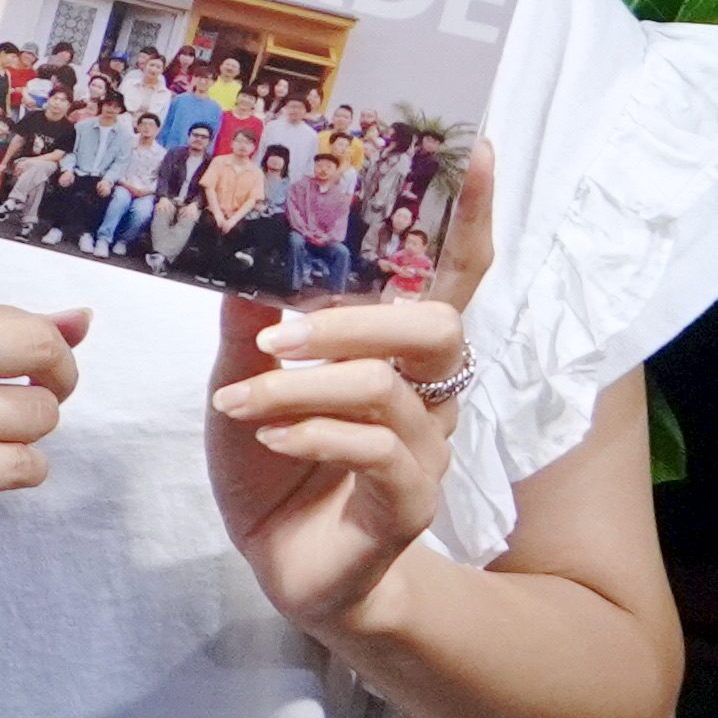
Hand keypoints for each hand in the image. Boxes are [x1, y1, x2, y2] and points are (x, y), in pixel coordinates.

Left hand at [210, 148, 491, 627]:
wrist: (281, 565)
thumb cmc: (272, 463)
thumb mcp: (244, 378)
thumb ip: (248, 318)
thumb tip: (236, 250)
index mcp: (396, 354)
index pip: (450, 277)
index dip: (470, 219)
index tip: (481, 152)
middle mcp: (427, 396)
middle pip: (435, 327)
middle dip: (354, 319)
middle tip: (276, 333)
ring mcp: (424, 452)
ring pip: (392, 390)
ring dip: (306, 385)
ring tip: (241, 397)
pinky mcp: (408, 507)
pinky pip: (382, 457)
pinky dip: (319, 435)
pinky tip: (274, 436)